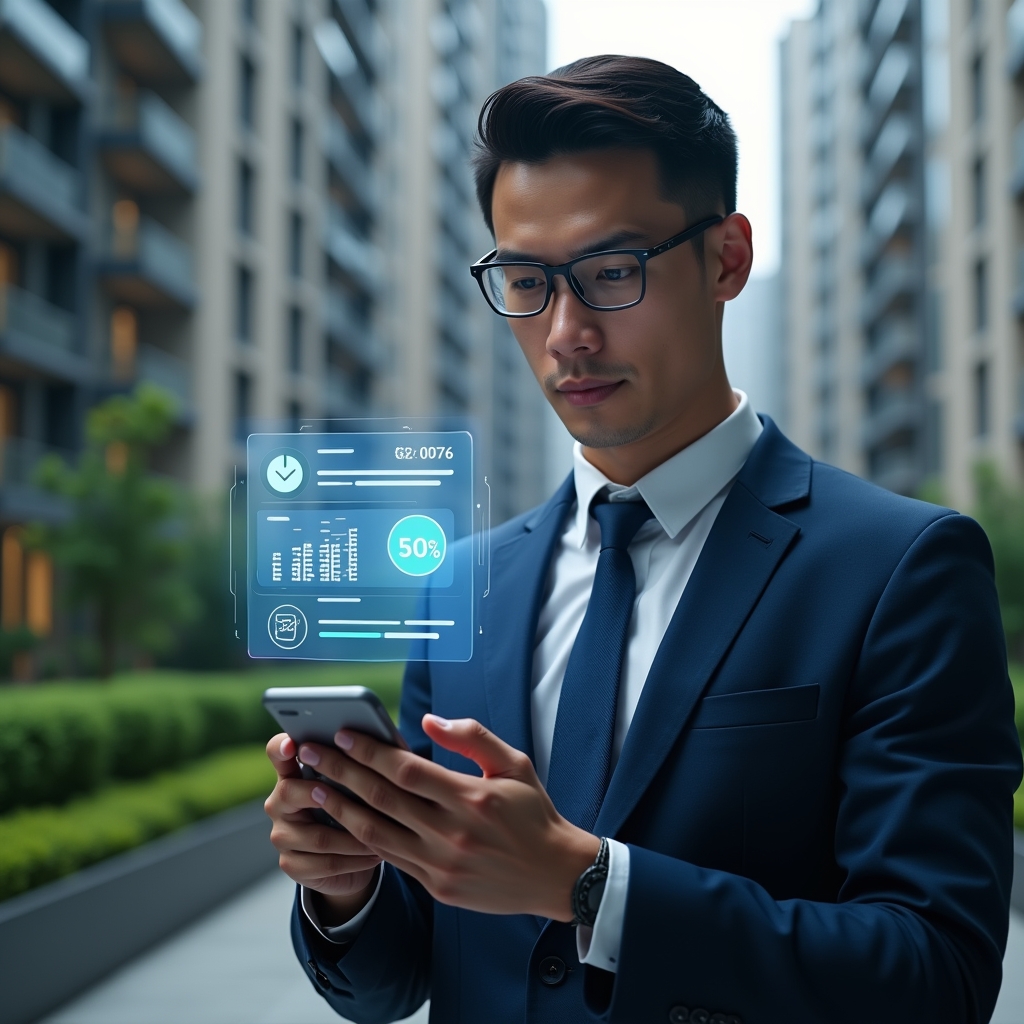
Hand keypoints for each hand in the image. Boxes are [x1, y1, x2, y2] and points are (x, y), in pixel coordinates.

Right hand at [264, 733, 381, 921]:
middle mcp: (279, 802)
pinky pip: (325, 863)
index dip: (281, 747)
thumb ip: (359, 762)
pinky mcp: (291, 864)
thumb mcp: (357, 781)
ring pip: (317, 836)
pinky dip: (355, 859)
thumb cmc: (356, 805)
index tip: (294, 744)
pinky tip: (376, 853)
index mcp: (292, 773)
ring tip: (384, 832)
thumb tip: (382, 742)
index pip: (277, 752)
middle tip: (356, 794)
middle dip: (325, 794)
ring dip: (355, 836)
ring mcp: (282, 835)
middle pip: (289, 792)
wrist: (349, 855)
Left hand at [299, 715, 599, 920]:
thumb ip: (471, 737)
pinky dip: (364, 838)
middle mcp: (452, 832)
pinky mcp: (437, 886)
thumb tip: (427, 721)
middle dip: (342, 772)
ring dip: (342, 809)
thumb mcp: (514, 764)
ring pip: (378, 833)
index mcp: (472, 797)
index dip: (370, 751)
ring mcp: (441, 863)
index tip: (343, 734)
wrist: (554, 875)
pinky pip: (391, 859)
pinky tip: (346, 822)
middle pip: (383, 798)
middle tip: (312, 753)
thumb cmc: (533, 813)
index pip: (407, 770)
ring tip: (316, 789)